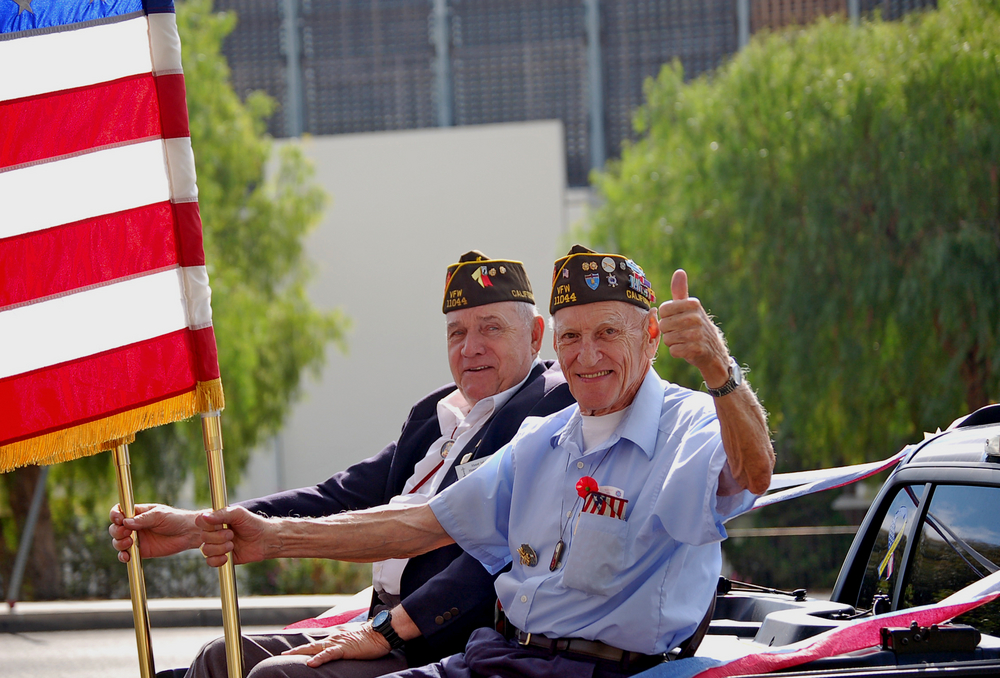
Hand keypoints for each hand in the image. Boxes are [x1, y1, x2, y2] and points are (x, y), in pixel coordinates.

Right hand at [109, 503, 199, 562]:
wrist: (188, 533)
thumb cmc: (176, 519)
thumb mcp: (159, 515)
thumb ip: (143, 519)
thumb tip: (126, 522)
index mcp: (138, 513)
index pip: (119, 511)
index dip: (115, 515)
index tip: (119, 519)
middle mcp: (135, 526)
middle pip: (115, 528)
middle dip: (117, 531)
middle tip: (127, 532)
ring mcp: (137, 539)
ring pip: (118, 542)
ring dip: (119, 543)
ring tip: (130, 542)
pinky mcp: (141, 551)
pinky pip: (126, 554)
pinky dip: (122, 556)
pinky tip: (126, 557)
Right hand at [195, 506, 272, 566]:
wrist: (265, 540)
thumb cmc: (253, 523)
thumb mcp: (238, 514)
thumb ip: (222, 514)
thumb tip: (204, 516)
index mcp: (216, 520)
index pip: (200, 522)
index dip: (207, 525)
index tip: (220, 525)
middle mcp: (215, 533)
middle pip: (203, 537)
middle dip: (218, 537)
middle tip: (231, 534)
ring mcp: (217, 545)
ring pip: (206, 550)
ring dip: (220, 548)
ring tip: (232, 545)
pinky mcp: (221, 557)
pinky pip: (210, 562)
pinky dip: (217, 560)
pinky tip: (227, 556)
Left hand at [281, 622, 390, 666]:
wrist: (382, 632)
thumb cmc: (371, 638)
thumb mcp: (354, 640)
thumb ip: (345, 643)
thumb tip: (339, 649)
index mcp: (336, 636)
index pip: (317, 642)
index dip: (305, 647)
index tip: (293, 651)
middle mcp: (334, 637)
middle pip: (311, 644)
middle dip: (296, 650)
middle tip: (282, 654)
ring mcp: (338, 642)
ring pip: (315, 648)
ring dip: (301, 652)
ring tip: (288, 656)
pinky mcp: (344, 648)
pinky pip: (328, 654)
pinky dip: (319, 658)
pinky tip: (311, 663)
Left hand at [657, 269, 730, 387]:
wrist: (713, 351)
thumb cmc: (695, 327)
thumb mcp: (689, 308)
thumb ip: (680, 291)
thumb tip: (679, 271)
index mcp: (693, 304)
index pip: (663, 309)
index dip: (666, 317)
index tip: (676, 319)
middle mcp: (697, 317)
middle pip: (664, 325)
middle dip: (668, 332)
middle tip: (680, 332)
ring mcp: (698, 334)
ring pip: (668, 339)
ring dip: (673, 342)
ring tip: (684, 341)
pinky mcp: (697, 349)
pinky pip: (674, 351)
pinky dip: (677, 352)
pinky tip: (687, 349)